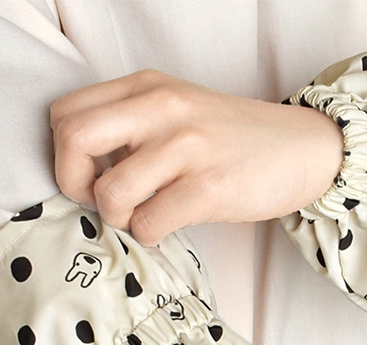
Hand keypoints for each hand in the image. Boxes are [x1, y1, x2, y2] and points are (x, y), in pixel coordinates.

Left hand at [50, 70, 343, 244]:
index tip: (91, 177)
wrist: (301, 149)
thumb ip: (130, 126)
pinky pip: (149, 222)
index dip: (65, 155)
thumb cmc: (231, 141)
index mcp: (146, 88)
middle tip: (103, 202)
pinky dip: (148, 234)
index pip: (66, 114)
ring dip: (118, 218)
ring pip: (112, 192)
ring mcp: (187, 147)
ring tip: (142, 216)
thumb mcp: (176, 113)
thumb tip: (82, 171)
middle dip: (76, 184)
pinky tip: (166, 226)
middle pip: (74, 140)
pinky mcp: (210, 187)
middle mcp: (162, 108)